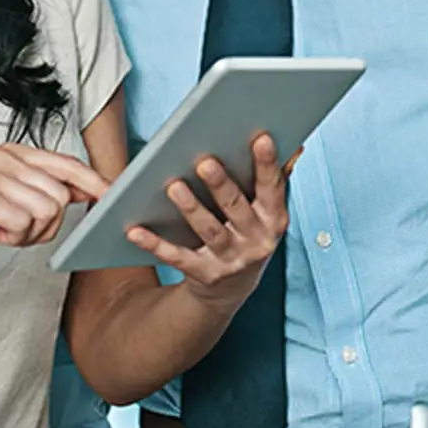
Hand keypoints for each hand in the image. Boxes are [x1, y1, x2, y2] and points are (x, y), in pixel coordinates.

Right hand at [0, 145, 108, 280]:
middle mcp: (2, 156)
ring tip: (4, 231)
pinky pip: (22, 223)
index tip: (113, 195)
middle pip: (59, 194)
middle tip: (19, 230)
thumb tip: (89, 189)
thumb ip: (46, 190)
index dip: (92, 180)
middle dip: (47, 225)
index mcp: (13, 153)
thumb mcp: (14, 201)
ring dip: (30, 233)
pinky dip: (12, 238)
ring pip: (45, 209)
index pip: (65, 162)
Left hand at [126, 134, 291, 311]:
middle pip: (237, 208)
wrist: (230, 290)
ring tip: (174, 187)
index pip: (272, 188)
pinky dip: (155, 244)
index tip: (261, 138)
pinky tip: (134, 230)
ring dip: (192, 209)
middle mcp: (256, 241)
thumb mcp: (265, 211)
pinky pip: (177, 257)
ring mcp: (231, 260)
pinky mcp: (204, 274)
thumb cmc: (245, 233)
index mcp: (273, 219)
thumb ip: (272, 180)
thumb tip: (292, 146)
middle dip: (222, 185)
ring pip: (209, 231)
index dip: (267, 164)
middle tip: (205, 162)